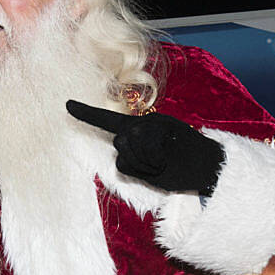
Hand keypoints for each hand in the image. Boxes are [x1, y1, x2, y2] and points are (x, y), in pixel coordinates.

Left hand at [66, 100, 223, 193]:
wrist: (207, 164)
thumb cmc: (181, 161)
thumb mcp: (157, 150)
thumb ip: (138, 145)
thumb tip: (122, 140)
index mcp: (143, 123)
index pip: (109, 118)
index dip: (86, 113)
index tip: (66, 105)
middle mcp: (143, 123)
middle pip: (119, 141)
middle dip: (134, 157)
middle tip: (158, 163)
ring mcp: (148, 131)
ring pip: (125, 150)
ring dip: (141, 164)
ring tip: (162, 163)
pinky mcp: (151, 142)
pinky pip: (130, 162)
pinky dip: (144, 169)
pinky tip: (163, 166)